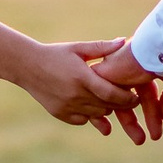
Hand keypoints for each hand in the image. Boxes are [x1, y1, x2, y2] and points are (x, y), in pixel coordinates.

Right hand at [18, 39, 151, 142]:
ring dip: (106, 109)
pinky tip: (91, 105)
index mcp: (82, 77)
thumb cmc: (56, 54)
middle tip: (129, 100)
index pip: (112, 94)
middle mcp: (75, 95)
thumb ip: (102, 47)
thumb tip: (124, 42)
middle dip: (121, 105)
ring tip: (111, 100)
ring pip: (97, 115)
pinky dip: (90, 115)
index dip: (128, 98)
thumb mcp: (78, 48)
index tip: (135, 96)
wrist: (27, 66)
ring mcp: (67, 106)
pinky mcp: (60, 114)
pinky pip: (83, 120)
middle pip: (107, 106)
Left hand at [90, 41, 162, 134]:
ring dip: (126, 121)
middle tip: (143, 141)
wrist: (156, 50)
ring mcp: (113, 72)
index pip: (145, 95)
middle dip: (135, 122)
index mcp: (143, 68)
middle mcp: (126, 70)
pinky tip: (109, 129)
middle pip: (128, 102)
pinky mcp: (102, 76)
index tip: (156, 132)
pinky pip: (100, 99)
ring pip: (115, 102)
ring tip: (138, 141)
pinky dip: (103, 115)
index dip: (152, 114)